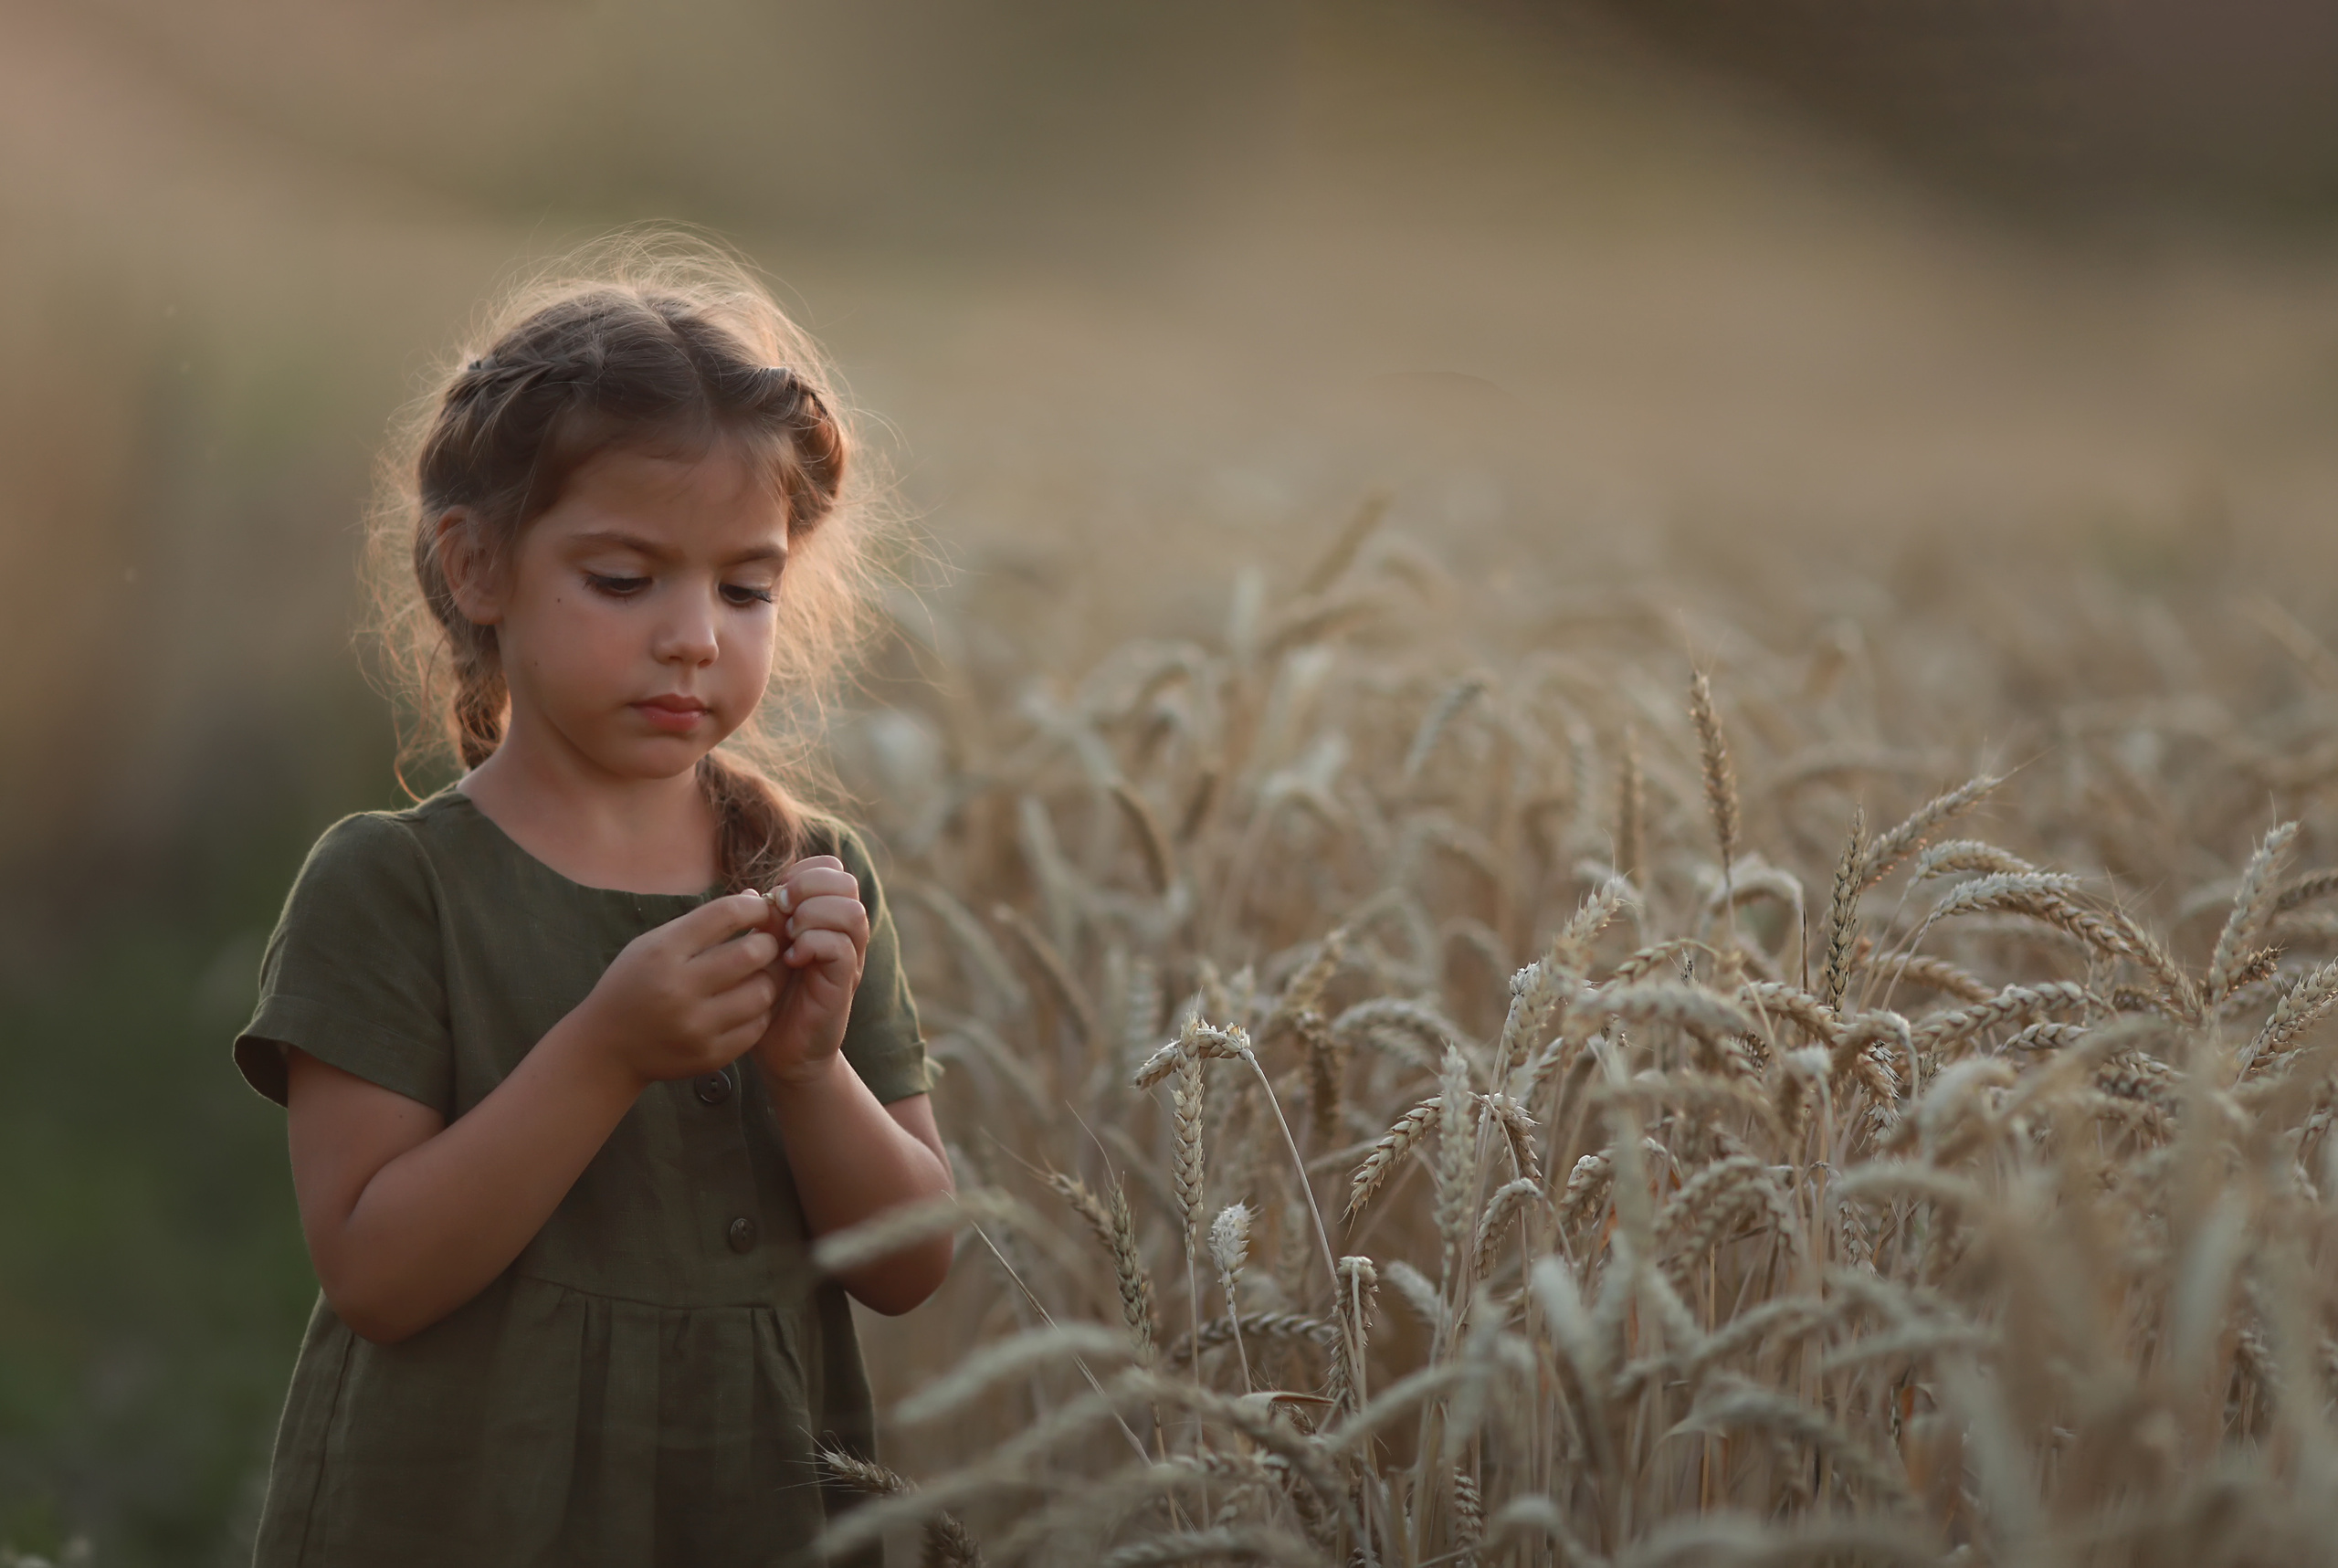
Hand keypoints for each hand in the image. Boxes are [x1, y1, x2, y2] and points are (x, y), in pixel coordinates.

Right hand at [576, 893, 780, 1090]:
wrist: (607, 1049)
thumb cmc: (634, 985)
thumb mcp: (654, 944)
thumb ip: (704, 922)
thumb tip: (755, 898)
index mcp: (663, 953)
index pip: (725, 915)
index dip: (754, 907)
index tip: (761, 910)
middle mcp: (679, 990)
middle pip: (752, 953)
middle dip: (768, 943)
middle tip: (766, 944)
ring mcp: (696, 1026)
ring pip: (762, 992)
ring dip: (766, 979)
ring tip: (756, 976)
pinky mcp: (710, 1055)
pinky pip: (757, 1027)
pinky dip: (758, 1012)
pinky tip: (746, 1005)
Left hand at [752, 855, 869, 1087]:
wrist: (783, 1050)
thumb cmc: (770, 996)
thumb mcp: (762, 950)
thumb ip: (764, 919)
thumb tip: (756, 893)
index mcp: (826, 916)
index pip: (832, 868)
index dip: (804, 871)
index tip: (778, 895)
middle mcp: (844, 932)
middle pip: (846, 882)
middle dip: (809, 887)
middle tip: (783, 910)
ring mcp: (849, 957)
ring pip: (851, 912)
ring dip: (813, 916)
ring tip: (788, 935)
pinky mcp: (844, 983)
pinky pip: (841, 947)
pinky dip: (812, 944)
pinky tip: (791, 959)